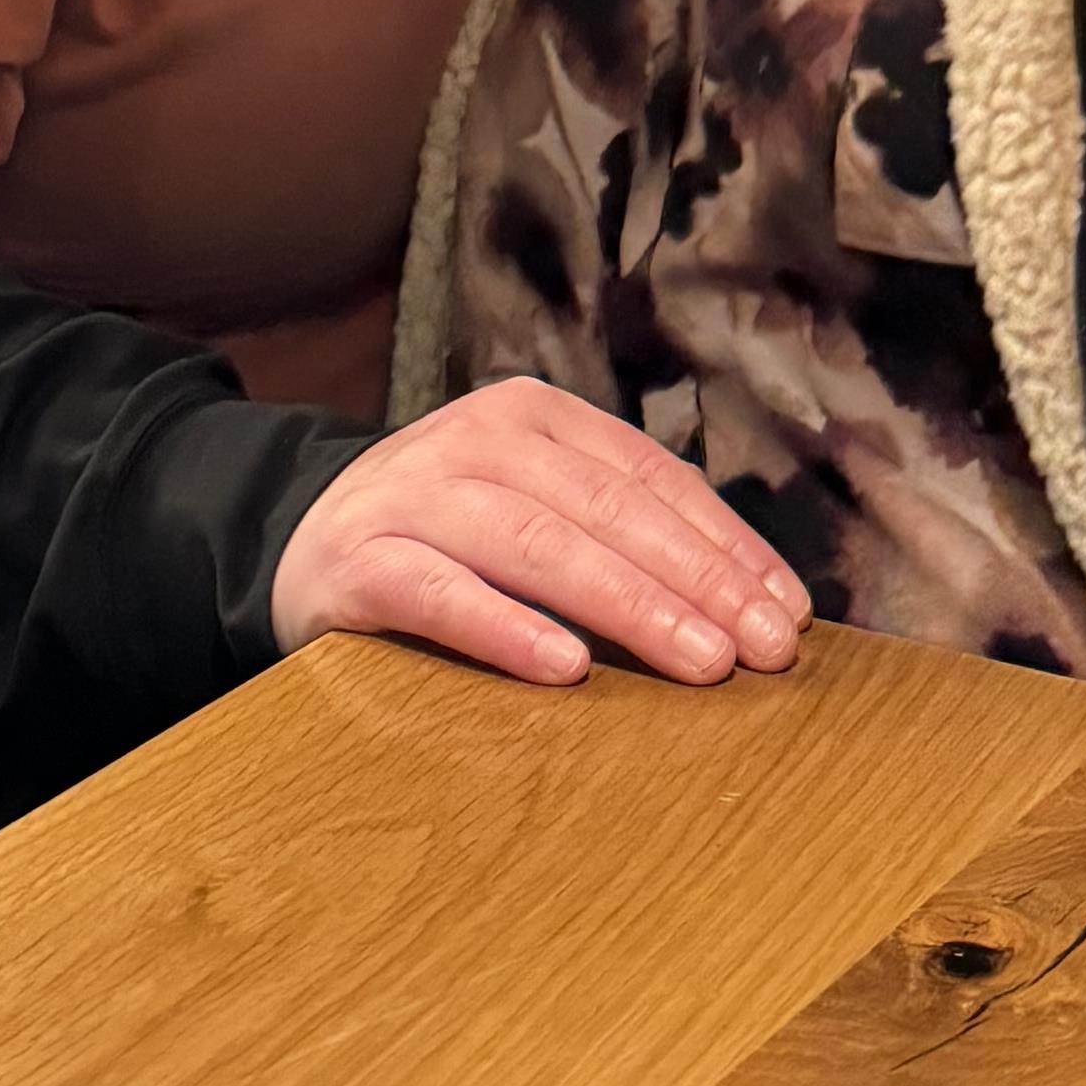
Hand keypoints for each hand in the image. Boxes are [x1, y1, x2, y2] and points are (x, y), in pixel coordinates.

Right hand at [272, 381, 808, 692]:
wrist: (297, 540)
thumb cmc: (450, 537)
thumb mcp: (535, 506)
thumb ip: (621, 533)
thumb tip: (751, 603)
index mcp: (537, 417)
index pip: (651, 478)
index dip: (726, 544)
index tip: (788, 612)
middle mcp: (479, 440)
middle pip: (608, 510)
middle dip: (698, 581)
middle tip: (765, 650)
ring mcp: (415, 495)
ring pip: (538, 544)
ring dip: (628, 606)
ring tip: (700, 662)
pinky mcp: (360, 560)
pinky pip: (440, 592)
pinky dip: (505, 627)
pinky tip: (564, 668)